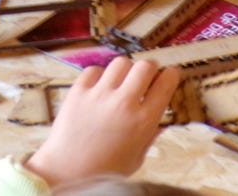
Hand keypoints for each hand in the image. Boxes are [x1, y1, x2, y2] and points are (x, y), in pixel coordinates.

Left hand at [25, 57, 179, 186]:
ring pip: (121, 62)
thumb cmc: (103, 171)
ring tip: (121, 81)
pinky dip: (99, 75)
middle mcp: (124, 103)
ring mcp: (100, 95)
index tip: (170, 74)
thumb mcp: (136, 158)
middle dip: (150, 68)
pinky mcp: (78, 92)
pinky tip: (99, 87)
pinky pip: (94, 70)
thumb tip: (160, 121)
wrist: (66, 173)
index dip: (171, 75)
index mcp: (143, 121)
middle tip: (146, 76)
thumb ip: (149, 136)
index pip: (166, 82)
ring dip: (125, 70)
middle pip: (145, 65)